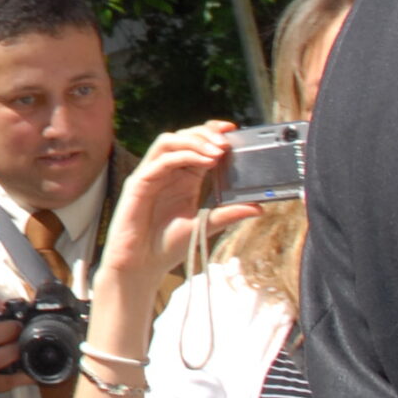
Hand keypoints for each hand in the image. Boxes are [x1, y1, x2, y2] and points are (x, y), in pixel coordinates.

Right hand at [97, 121, 258, 289]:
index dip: (212, 133)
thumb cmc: (168, 245)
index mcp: (183, 178)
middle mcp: (166, 172)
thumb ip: (228, 213)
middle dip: (205, 133)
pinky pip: (160, 161)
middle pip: (182, 136)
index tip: (235, 131)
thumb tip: (259, 207)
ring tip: (217, 150)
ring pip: (168, 141)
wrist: (143, 265)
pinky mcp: (139, 184)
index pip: (196, 145)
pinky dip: (183, 155)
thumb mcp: (206, 226)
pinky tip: (203, 161)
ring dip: (193, 140)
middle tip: (227, 142)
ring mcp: (151, 175)